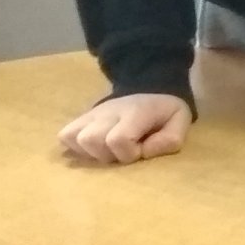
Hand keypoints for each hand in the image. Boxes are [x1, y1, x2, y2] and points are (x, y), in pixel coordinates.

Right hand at [59, 92, 190, 164]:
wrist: (150, 89)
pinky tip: (94, 148)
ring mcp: (91, 114)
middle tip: (123, 152)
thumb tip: (144, 153)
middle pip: (91, 139)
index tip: (140, 152)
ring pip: (74, 138)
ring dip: (91, 152)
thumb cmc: (163, 113)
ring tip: (109, 150)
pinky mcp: (80, 118)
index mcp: (134, 112)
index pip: (118, 139)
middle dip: (107, 155)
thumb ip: (169, 139)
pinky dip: (76, 147)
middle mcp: (108, 111)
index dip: (128, 154)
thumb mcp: (179, 122)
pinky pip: (65, 136)